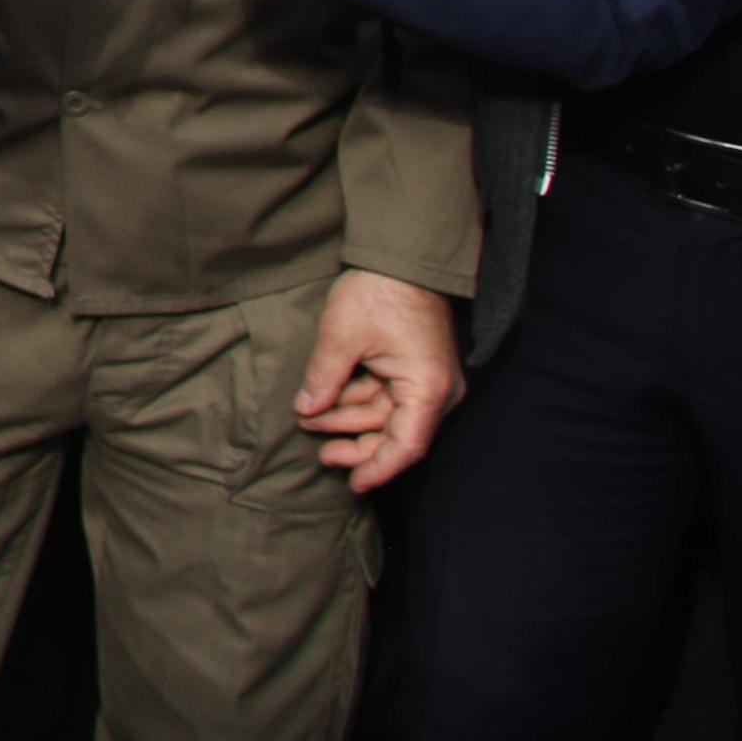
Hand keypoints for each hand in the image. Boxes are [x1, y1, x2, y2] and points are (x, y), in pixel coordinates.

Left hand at [294, 266, 462, 490]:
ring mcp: (425, 381)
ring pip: (385, 416)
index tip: (354, 484)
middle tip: (319, 452)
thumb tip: (306, 411)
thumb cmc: (380, 292)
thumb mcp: (342, 336)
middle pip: (395, 435)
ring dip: (348, 419)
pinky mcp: (413, 370)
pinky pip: (385, 397)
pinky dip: (356, 401)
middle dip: (355, 444)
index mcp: (427, 389)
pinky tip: (324, 403)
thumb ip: (324, 379)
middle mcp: (435, 392)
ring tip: (308, 420)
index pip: (406, 446)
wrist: (403, 256)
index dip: (378, 468)